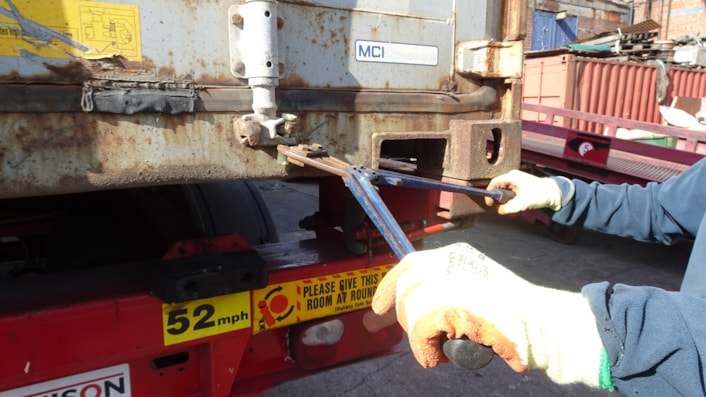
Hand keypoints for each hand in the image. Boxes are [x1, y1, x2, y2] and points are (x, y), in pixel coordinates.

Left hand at [372, 243, 603, 387]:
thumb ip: (441, 293)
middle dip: (407, 318)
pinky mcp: (454, 304)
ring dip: (421, 338)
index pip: (411, 263)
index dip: (390, 286)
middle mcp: (452, 260)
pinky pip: (420, 330)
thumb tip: (397, 308)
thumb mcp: (472, 292)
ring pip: (412, 311)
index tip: (378, 307)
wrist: (547, 327)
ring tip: (442, 348)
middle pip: (407, 288)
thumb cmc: (513, 318)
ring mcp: (453, 279)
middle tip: (424, 340)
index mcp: (456, 255)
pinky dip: (426, 349)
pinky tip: (440, 356)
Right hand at [484, 170, 562, 213]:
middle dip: (500, 201)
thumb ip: (510, 207)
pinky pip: (510, 194)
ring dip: (507, 203)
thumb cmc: (542, 194)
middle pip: (498, 189)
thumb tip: (500, 210)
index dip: (489, 194)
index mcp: (511, 177)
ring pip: (504, 193)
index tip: (490, 204)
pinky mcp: (520, 187)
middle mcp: (512, 177)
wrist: (554, 193)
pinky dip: (512, 202)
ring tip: (516, 208)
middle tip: (505, 208)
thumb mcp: (524, 202)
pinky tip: (519, 206)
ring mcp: (516, 182)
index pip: (493, 183)